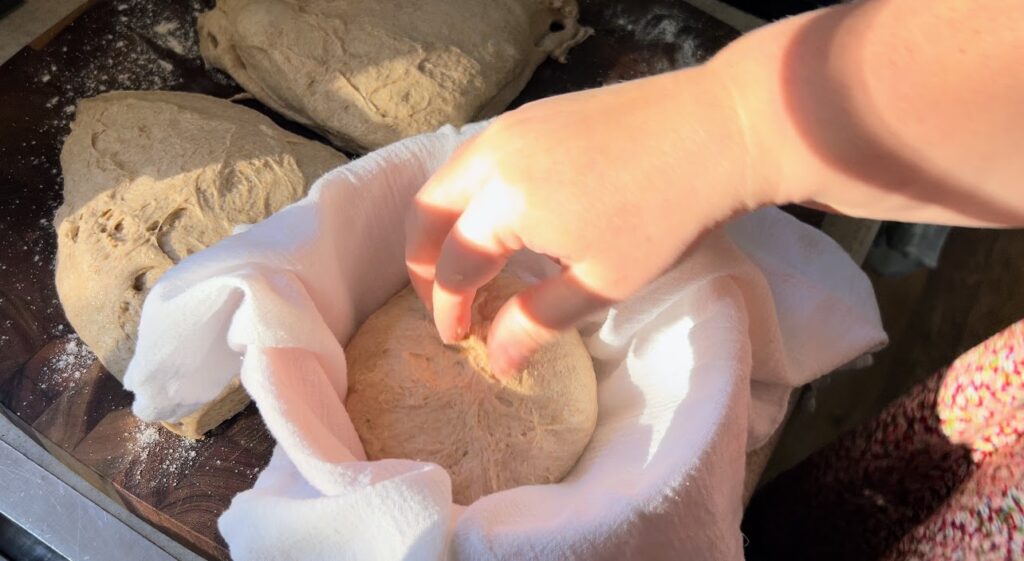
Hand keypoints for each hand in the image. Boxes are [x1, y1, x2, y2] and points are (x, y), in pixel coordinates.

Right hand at [405, 65, 768, 375]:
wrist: (717, 130)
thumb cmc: (666, 214)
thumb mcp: (601, 283)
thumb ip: (536, 322)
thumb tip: (497, 362)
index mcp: (504, 203)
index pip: (451, 266)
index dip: (448, 310)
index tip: (460, 341)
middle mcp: (493, 156)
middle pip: (425, 213)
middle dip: (421, 264)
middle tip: (441, 304)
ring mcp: (510, 127)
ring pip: (446, 179)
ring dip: (441, 226)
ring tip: (462, 266)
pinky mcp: (532, 113)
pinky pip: (476, 157)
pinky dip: (468, 195)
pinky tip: (497, 221)